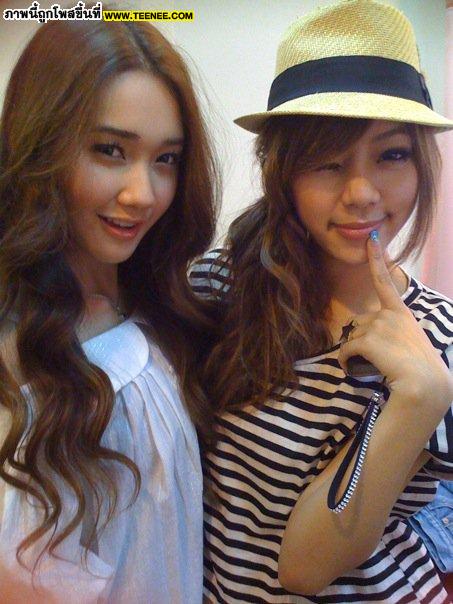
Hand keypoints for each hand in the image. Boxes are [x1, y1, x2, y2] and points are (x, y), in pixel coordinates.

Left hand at [338, 233, 452, 410]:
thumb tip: (372, 338)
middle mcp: (390, 314)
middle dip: (361, 341)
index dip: (377, 259)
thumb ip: (392, 334)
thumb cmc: (420, 370)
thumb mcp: (410, 343)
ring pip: (352, 338)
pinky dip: (345, 362)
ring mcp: (379, 325)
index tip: (372, 238)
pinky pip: (346, 351)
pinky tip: (354, 371)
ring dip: (355, 353)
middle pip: (359, 324)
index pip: (385, 282)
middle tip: (378, 359)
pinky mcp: (369, 339)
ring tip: (373, 366)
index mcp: (401, 313)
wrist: (424, 384)